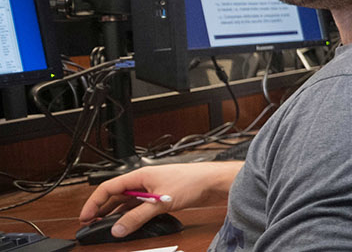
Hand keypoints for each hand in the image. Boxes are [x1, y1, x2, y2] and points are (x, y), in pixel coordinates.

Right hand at [80, 162, 242, 237]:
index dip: (93, 202)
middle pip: (116, 196)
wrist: (214, 181)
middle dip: (102, 210)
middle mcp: (143, 181)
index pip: (108, 188)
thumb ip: (137, 217)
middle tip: (91, 224)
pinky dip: (132, 214)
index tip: (85, 216)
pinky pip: (140, 206)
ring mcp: (152, 189)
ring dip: (116, 213)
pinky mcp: (161, 196)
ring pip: (128, 202)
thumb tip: (118, 228)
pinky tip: (128, 223)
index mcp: (139, 176)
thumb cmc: (191, 181)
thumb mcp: (160, 202)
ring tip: (106, 226)